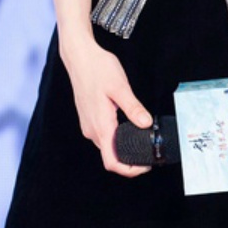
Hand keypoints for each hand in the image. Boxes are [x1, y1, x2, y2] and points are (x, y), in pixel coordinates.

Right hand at [61, 35, 152, 176]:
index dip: (129, 170)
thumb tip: (146, 123)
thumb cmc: (97, 68)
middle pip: (110, 157)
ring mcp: (88, 124)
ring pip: (106, 147)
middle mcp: (92, 129)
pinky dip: (116, 139)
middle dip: (130, 161)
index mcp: (100, 125)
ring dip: (122, 150)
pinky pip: (103, 136)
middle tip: (148, 153)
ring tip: (141, 140)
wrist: (79, 57)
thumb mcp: (120, 87)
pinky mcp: (89, 118)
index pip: (112, 162)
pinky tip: (127, 128)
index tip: (145, 165)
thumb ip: (133, 107)